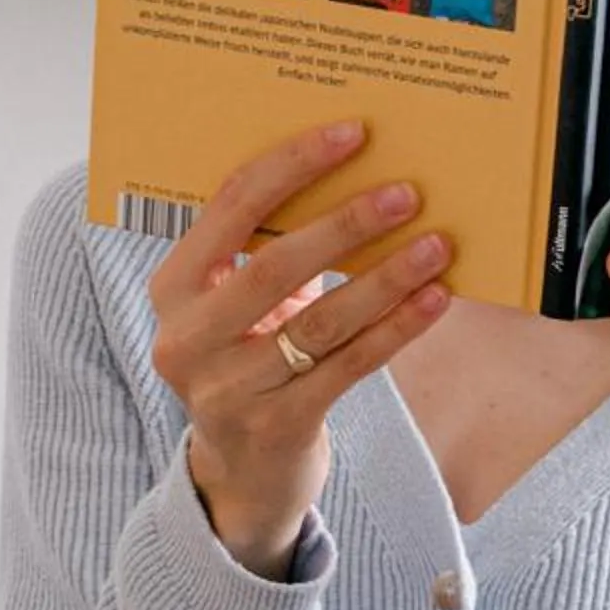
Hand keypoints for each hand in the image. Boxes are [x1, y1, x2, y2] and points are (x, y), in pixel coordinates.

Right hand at [148, 120, 451, 576]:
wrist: (242, 475)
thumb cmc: (252, 363)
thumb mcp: (241, 308)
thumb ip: (270, 252)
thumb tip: (355, 178)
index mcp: (173, 290)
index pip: (228, 210)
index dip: (290, 167)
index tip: (350, 134)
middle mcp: (188, 339)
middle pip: (273, 265)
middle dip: (345, 224)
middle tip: (405, 194)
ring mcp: (228, 390)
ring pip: (319, 322)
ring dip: (385, 278)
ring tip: (436, 245)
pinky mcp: (277, 427)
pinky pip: (347, 367)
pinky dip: (395, 330)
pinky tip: (434, 301)